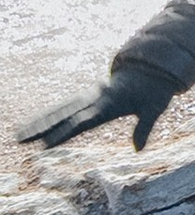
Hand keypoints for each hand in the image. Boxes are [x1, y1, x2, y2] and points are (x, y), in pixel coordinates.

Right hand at [18, 64, 180, 152]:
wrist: (151, 65)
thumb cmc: (154, 90)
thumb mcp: (154, 108)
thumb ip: (144, 127)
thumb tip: (138, 149)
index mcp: (109, 104)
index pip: (82, 122)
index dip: (64, 133)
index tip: (45, 144)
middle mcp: (95, 99)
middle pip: (63, 115)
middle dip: (41, 128)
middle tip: (20, 139)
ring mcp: (90, 96)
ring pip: (60, 109)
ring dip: (40, 122)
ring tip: (20, 135)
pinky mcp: (89, 95)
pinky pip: (66, 105)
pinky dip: (50, 114)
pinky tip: (37, 124)